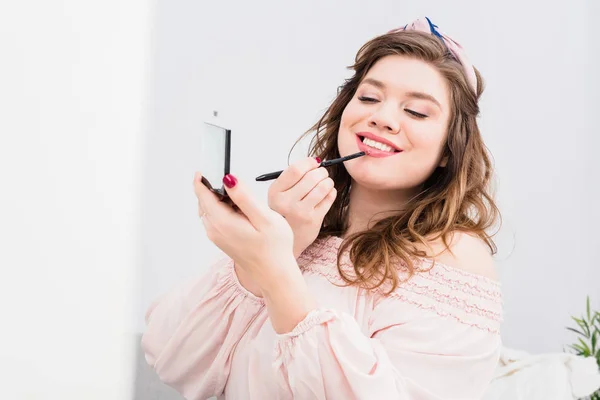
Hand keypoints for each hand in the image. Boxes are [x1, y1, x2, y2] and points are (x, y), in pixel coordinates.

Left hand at [193, 172, 295, 288]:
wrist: (274, 274)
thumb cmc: (274, 248)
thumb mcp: (263, 217)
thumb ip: (244, 197)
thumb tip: (229, 179)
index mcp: (222, 222)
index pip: (202, 194)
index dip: (201, 179)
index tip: (205, 167)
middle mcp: (214, 230)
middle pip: (204, 201)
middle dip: (212, 187)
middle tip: (231, 181)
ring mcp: (216, 236)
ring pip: (209, 210)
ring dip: (218, 199)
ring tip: (239, 196)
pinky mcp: (222, 240)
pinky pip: (215, 218)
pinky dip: (222, 209)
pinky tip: (240, 211)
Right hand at [268, 157, 336, 258]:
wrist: (285, 242)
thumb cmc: (284, 213)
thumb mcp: (279, 195)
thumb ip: (292, 179)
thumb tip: (315, 161)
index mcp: (275, 192)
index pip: (295, 170)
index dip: (308, 162)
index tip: (314, 162)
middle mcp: (286, 202)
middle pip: (311, 177)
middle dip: (321, 171)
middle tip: (322, 173)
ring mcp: (300, 212)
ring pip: (323, 187)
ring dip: (328, 181)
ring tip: (326, 182)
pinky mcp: (313, 220)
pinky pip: (329, 198)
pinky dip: (331, 191)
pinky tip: (327, 193)